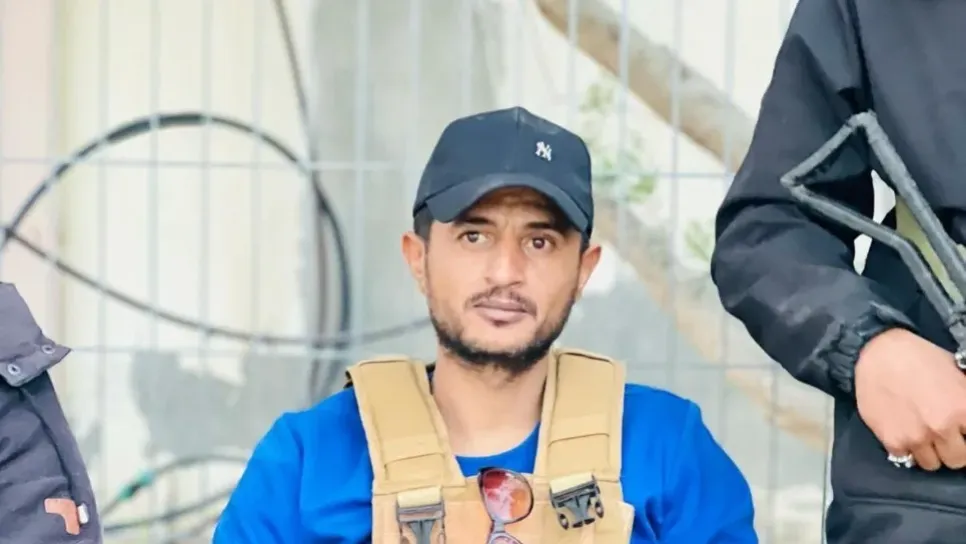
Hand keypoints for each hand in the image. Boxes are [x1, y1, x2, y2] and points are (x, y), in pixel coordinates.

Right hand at [855, 328, 965, 470]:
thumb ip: (964, 403)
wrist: (880, 352)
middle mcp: (942, 428)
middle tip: (943, 435)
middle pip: (957, 460)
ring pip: (931, 464)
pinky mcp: (891, 440)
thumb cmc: (922, 359)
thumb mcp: (958, 376)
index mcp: (964, 409)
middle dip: (952, 448)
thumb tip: (964, 422)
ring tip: (921, 434)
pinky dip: (905, 448)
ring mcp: (916, 437)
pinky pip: (904, 458)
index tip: (960, 433)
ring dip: (929, 451)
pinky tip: (902, 431)